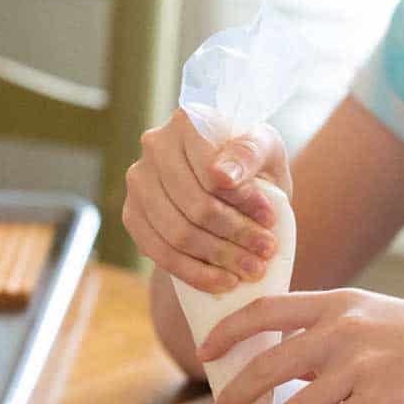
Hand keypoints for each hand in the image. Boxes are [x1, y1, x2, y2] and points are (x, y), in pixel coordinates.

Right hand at [123, 109, 291, 292]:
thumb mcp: (266, 150)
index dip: (242, 202)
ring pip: (176, 233)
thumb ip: (250, 153)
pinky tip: (223, 282)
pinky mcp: (132, 215)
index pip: (210, 173)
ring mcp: (138, 182)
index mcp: (187, 121)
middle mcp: (154, 146)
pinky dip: (194, 273)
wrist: (231, 185)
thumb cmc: (252, 164)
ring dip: (218, 258)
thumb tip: (222, 176)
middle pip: (194, 206)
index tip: (271, 221)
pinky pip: (159, 253)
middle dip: (235, 235)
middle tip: (265, 253)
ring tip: (251, 270)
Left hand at [197, 289, 403, 403]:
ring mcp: (364, 363)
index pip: (265, 310)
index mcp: (341, 302)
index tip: (205, 354)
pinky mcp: (384, 400)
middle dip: (233, 397)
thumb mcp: (381, 319)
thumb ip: (334, 335)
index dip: (228, 333)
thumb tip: (287, 364)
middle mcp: (345, 327)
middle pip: (267, 364)